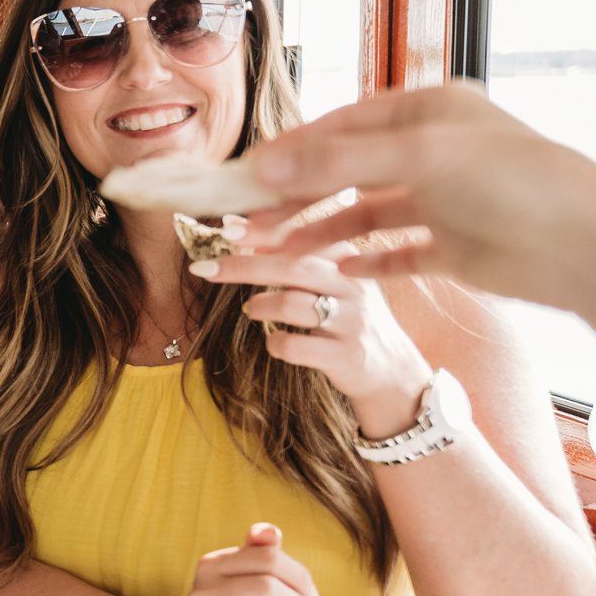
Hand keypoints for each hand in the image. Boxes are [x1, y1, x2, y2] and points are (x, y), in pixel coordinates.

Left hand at [189, 241, 433, 437]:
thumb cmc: (346, 315)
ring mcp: (352, 320)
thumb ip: (294, 252)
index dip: (264, 229)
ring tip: (249, 309)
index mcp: (348, 257)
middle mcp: (353, 283)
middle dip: (244, 265)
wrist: (389, 368)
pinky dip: (276, 344)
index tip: (227, 227)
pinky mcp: (345, 355)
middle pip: (294, 266)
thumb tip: (238, 228)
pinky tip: (274, 342)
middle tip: (205, 269)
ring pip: (295, 304)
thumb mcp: (331, 278)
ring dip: (261, 304)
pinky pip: (298, 347)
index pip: (304, 233)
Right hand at [240, 84, 595, 310]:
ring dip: (322, 231)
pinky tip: (337, 271)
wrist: (581, 245)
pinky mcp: (457, 248)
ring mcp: (445, 201)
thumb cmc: (511, 180)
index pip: (344, 125)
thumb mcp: (417, 156)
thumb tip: (265, 165)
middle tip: (251, 221)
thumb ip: (338, 161)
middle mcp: (435, 152)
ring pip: (367, 213)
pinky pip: (398, 253)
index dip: (292, 151)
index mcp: (429, 112)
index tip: (247, 176)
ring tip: (279, 252)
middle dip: (298, 196)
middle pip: (348, 170)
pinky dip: (366, 261)